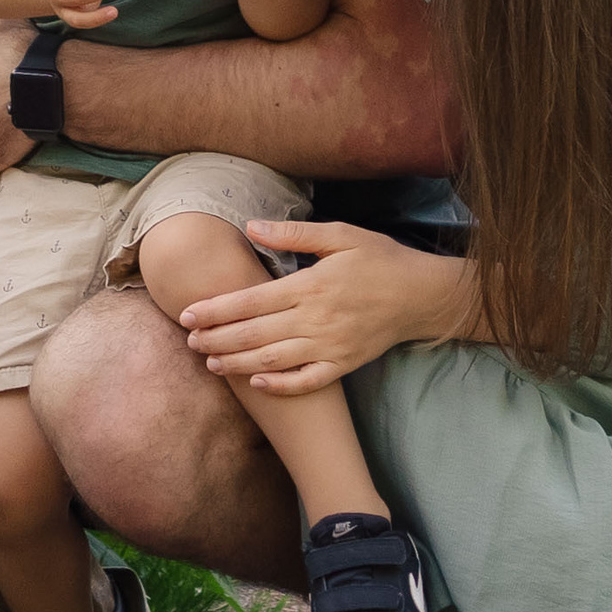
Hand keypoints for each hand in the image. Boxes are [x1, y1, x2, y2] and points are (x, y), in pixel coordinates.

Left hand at [178, 220, 469, 394]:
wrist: (423, 295)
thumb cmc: (381, 260)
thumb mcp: (341, 235)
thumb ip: (294, 233)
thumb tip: (251, 226)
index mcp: (310, 286)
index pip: (251, 300)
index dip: (216, 310)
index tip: (188, 313)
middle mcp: (316, 319)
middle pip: (255, 334)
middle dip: (217, 339)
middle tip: (189, 341)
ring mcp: (330, 346)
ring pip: (274, 360)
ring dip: (238, 363)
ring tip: (211, 362)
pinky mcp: (344, 364)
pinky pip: (307, 381)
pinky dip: (281, 385)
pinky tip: (258, 384)